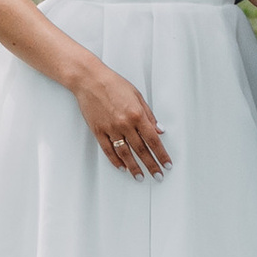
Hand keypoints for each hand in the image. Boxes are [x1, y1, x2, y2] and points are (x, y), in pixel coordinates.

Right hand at [73, 61, 170, 178]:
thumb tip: (159, 130)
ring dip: (134, 167)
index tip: (167, 164)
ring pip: (125, 153)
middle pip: (141, 150)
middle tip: (158, 176)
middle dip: (151, 165)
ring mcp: (110, 129)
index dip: (161, 154)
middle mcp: (124, 124)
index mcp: (136, 114)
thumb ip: (149, 115)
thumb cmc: (113, 84)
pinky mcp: (98, 131)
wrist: (90, 80)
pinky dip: (115, 160)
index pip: (153, 140)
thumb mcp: (137, 95)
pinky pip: (108, 150)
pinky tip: (122, 167)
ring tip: (140, 177)